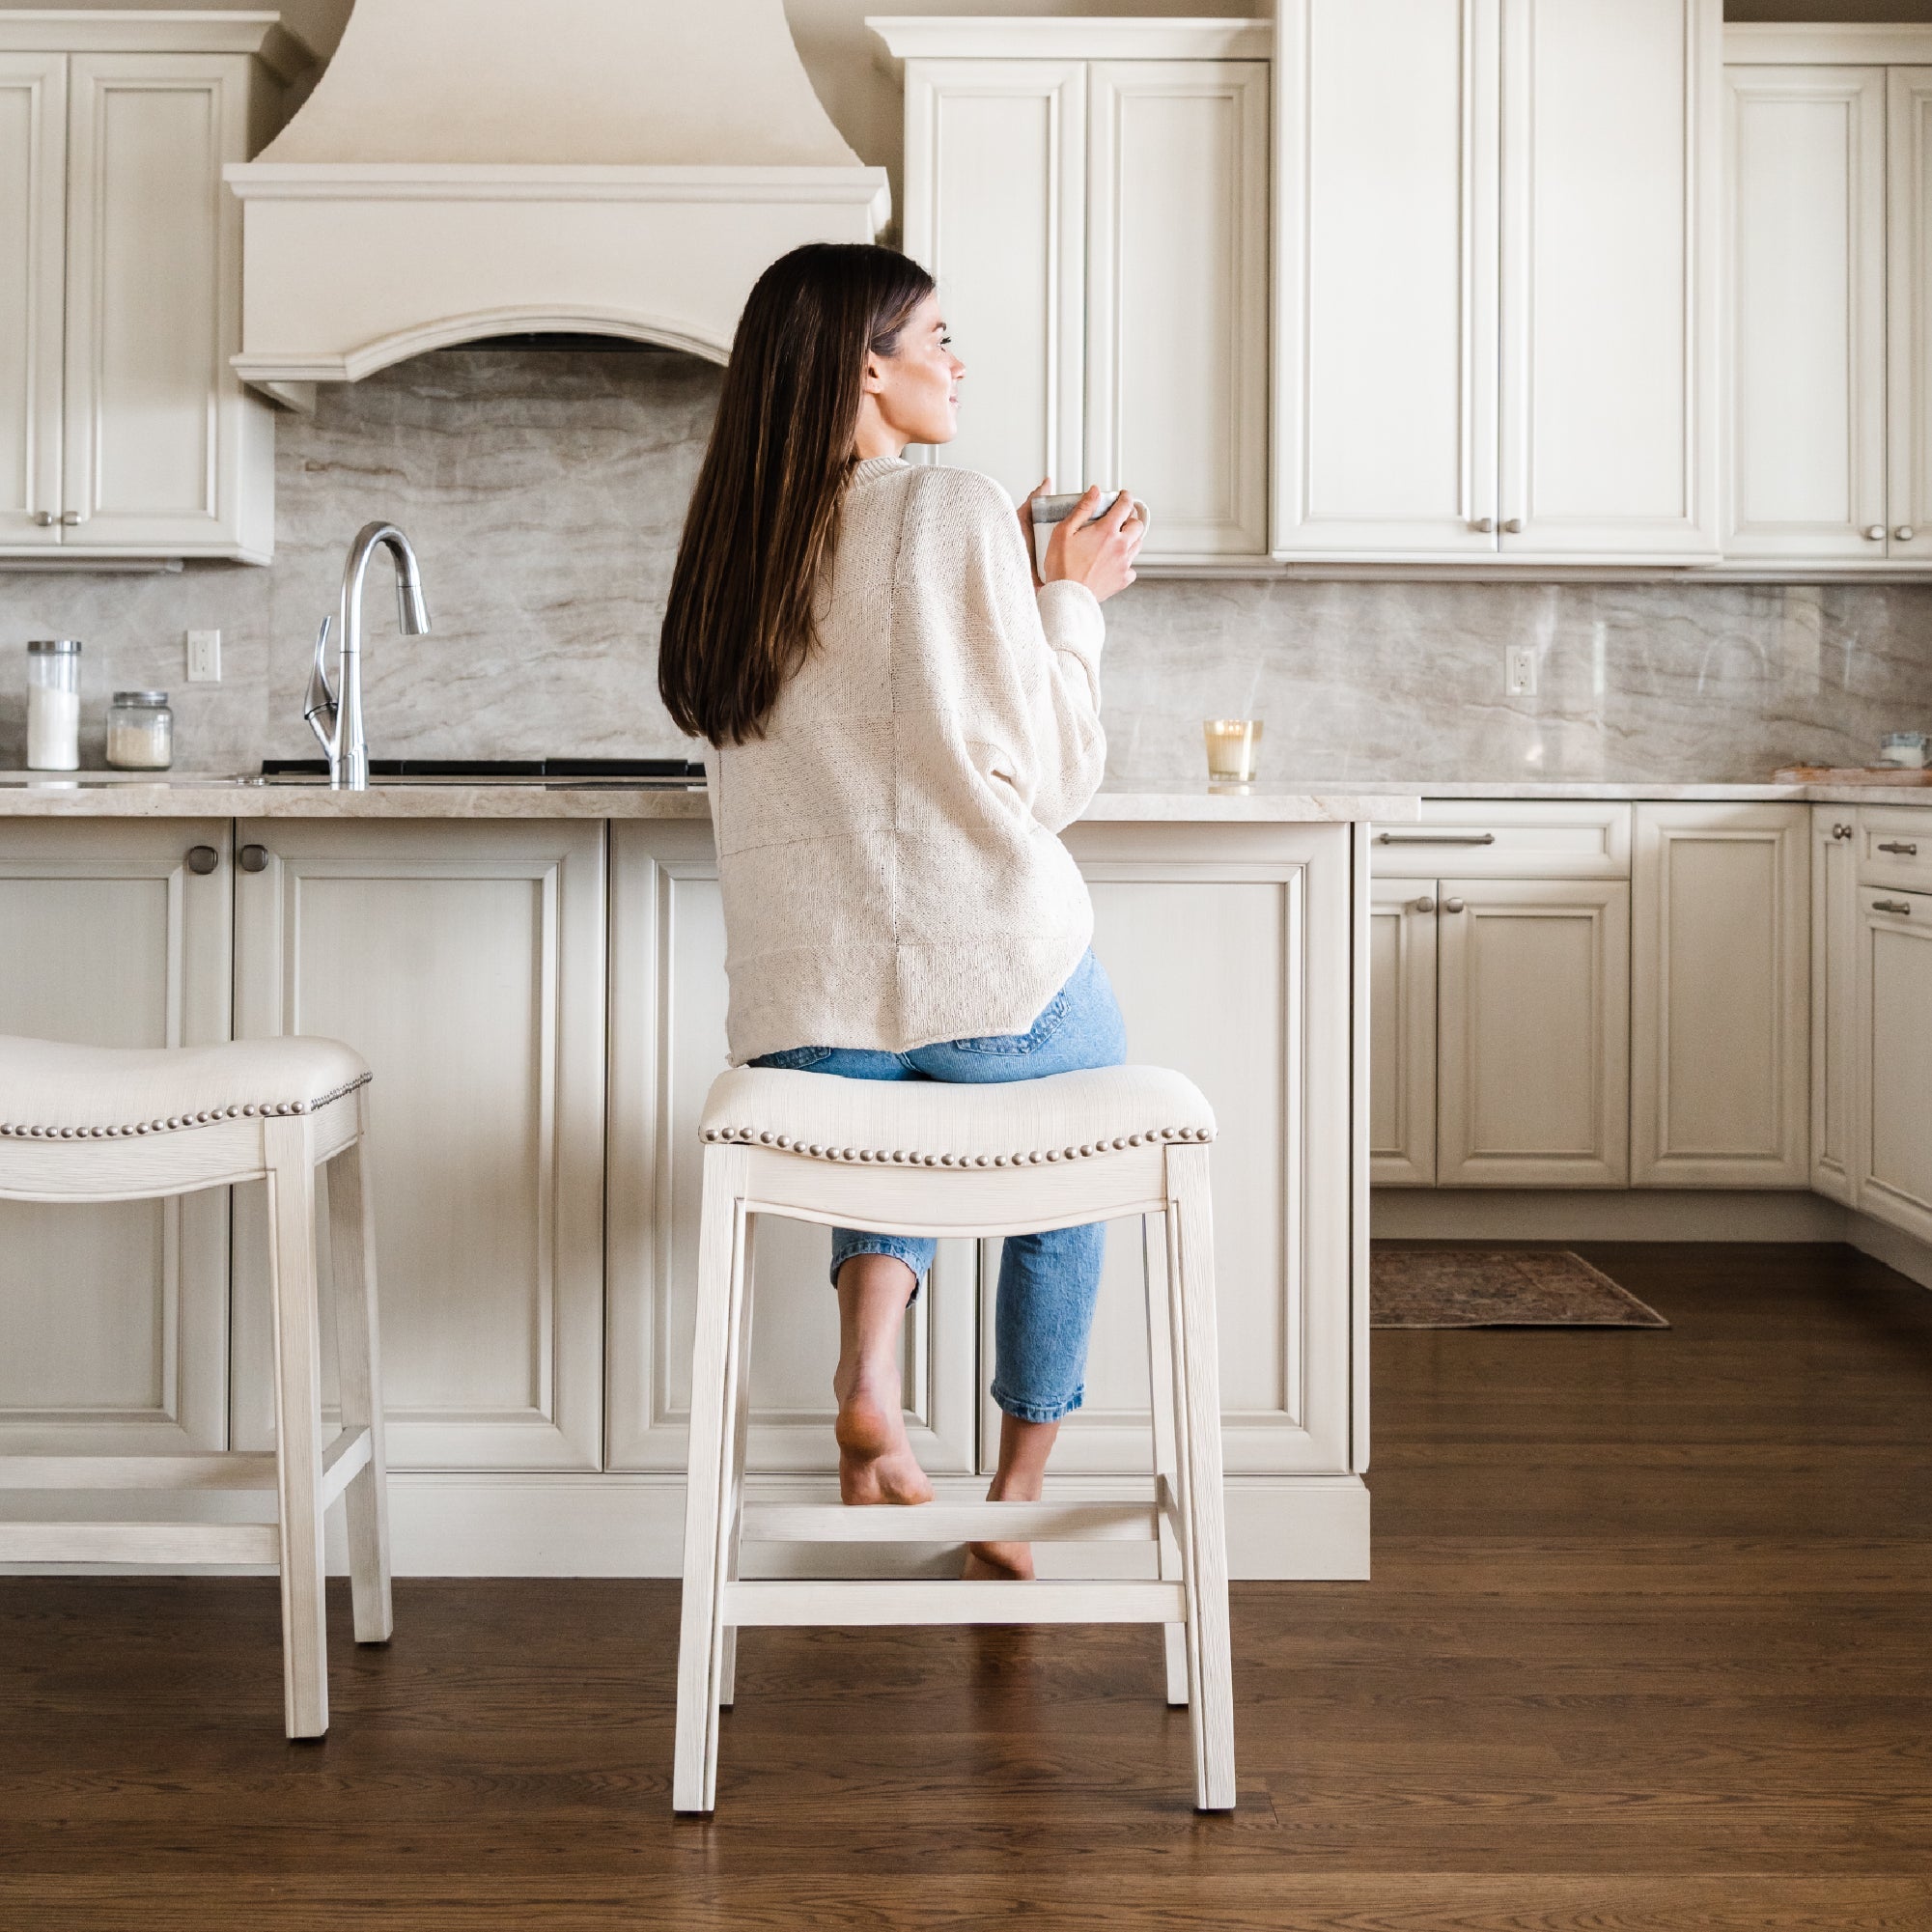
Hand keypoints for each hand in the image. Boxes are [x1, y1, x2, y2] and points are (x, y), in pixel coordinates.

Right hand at [1024, 480, 1142, 602]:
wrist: (1067, 597)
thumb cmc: (1062, 567)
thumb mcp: (1064, 531)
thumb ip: (1082, 509)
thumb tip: (1094, 492)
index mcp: (1106, 531)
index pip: (1125, 506)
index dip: (1125, 497)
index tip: (1123, 496)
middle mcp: (1120, 546)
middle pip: (1137, 525)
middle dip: (1130, 519)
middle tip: (1120, 520)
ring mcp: (1124, 564)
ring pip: (1138, 545)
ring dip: (1131, 539)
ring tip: (1117, 541)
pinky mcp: (1122, 580)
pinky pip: (1132, 569)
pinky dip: (1127, 565)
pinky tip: (1115, 564)